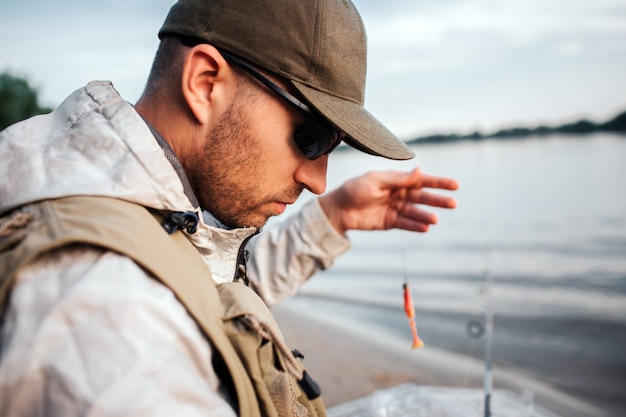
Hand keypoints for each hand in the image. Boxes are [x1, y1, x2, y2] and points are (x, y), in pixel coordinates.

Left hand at [318, 168, 458, 234]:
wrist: (339, 208)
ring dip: (425, 215)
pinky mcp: (390, 222)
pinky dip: (415, 226)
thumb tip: (420, 171)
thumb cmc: (355, 189)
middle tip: (453, 204)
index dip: (438, 183)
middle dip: (437, 200)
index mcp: (397, 180)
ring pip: (415, 212)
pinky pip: (406, 224)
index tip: (455, 185)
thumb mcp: (376, 181)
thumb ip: (398, 179)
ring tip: (435, 220)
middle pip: (422, 197)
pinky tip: (425, 228)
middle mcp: (399, 194)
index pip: (421, 180)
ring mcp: (396, 208)